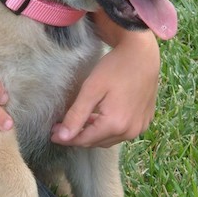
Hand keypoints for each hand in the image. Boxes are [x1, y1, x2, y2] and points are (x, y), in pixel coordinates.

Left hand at [51, 12, 159, 147]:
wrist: (142, 54)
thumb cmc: (115, 68)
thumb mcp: (91, 89)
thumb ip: (76, 115)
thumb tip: (62, 137)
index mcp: (115, 124)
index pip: (85, 140)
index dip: (66, 138)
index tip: (52, 133)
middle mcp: (130, 131)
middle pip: (97, 142)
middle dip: (78, 136)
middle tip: (61, 127)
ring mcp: (140, 127)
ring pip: (109, 139)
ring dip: (93, 133)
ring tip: (79, 122)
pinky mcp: (145, 120)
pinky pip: (121, 132)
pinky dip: (107, 128)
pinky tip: (98, 117)